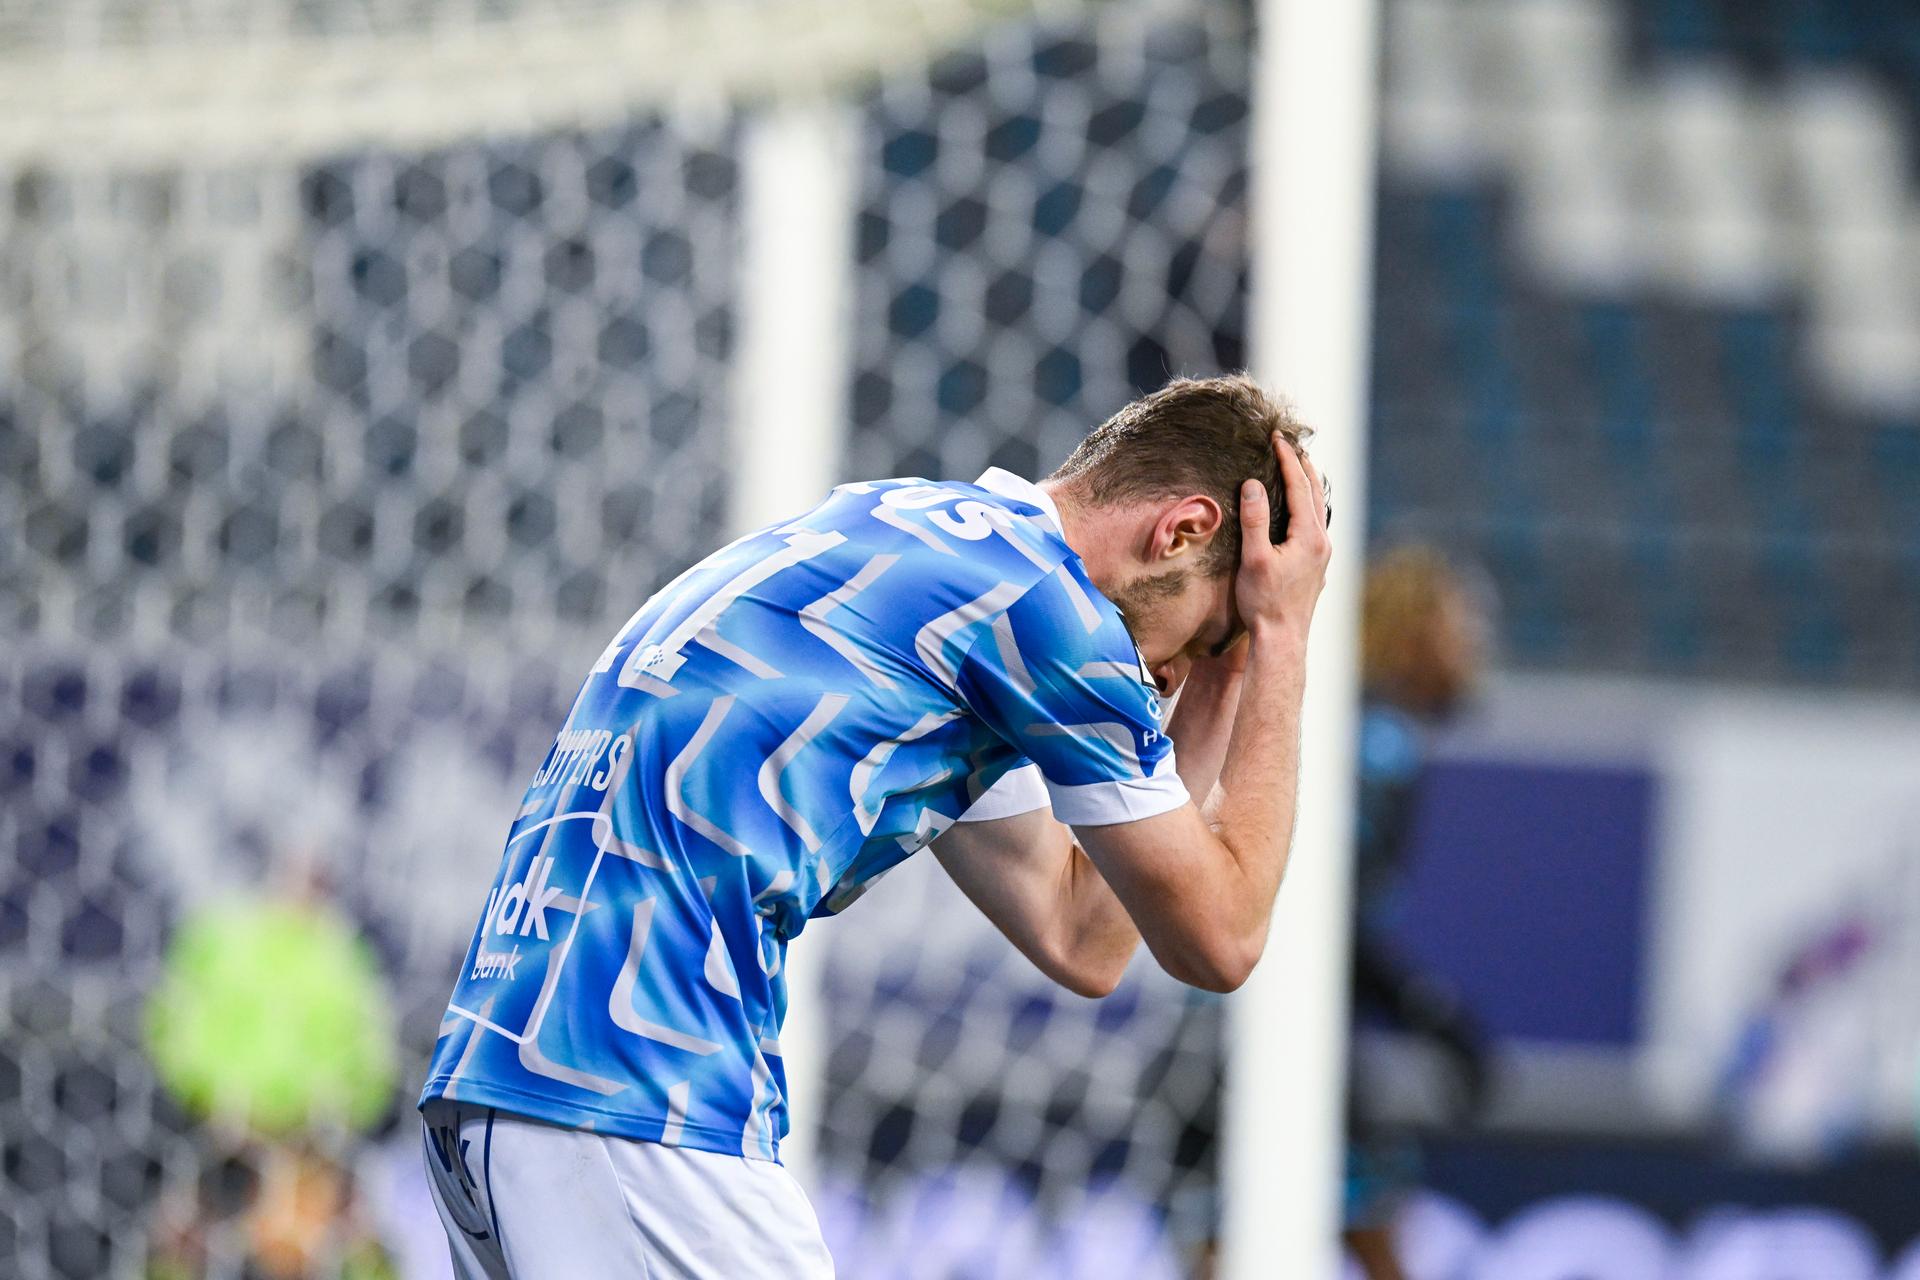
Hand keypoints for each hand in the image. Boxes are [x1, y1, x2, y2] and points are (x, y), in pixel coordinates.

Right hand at [1235, 433, 1329, 644]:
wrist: (1283, 641)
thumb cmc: (1264, 602)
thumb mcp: (1254, 558)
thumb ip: (1254, 519)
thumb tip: (1254, 483)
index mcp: (1309, 536)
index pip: (1299, 487)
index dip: (1287, 460)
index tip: (1277, 438)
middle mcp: (1321, 543)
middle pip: (1315, 495)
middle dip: (1303, 467)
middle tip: (1291, 445)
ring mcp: (1322, 557)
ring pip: (1318, 512)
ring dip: (1308, 488)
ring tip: (1298, 470)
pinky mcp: (1316, 568)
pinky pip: (1315, 527)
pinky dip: (1307, 509)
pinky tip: (1299, 513)